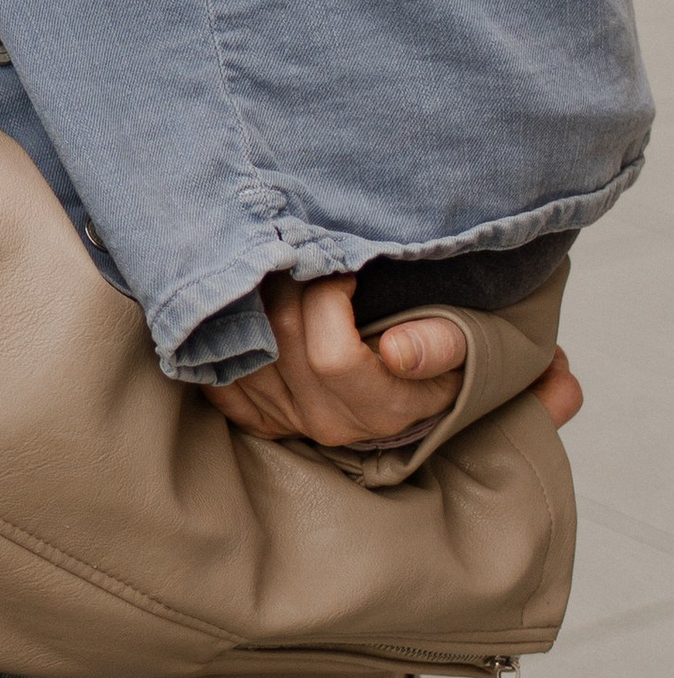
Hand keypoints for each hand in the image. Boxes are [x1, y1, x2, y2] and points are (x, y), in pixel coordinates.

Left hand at [206, 275, 466, 446]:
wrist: (419, 374)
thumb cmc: (440, 342)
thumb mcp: (459, 340)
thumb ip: (437, 344)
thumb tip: (396, 352)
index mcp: (382, 409)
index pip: (332, 356)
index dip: (329, 300)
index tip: (344, 270)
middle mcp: (328, 423)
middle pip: (283, 342)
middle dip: (289, 284)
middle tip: (305, 254)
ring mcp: (288, 421)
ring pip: (246, 349)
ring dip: (253, 299)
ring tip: (279, 272)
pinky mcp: (260, 414)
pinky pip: (219, 376)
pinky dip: (223, 337)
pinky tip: (242, 305)